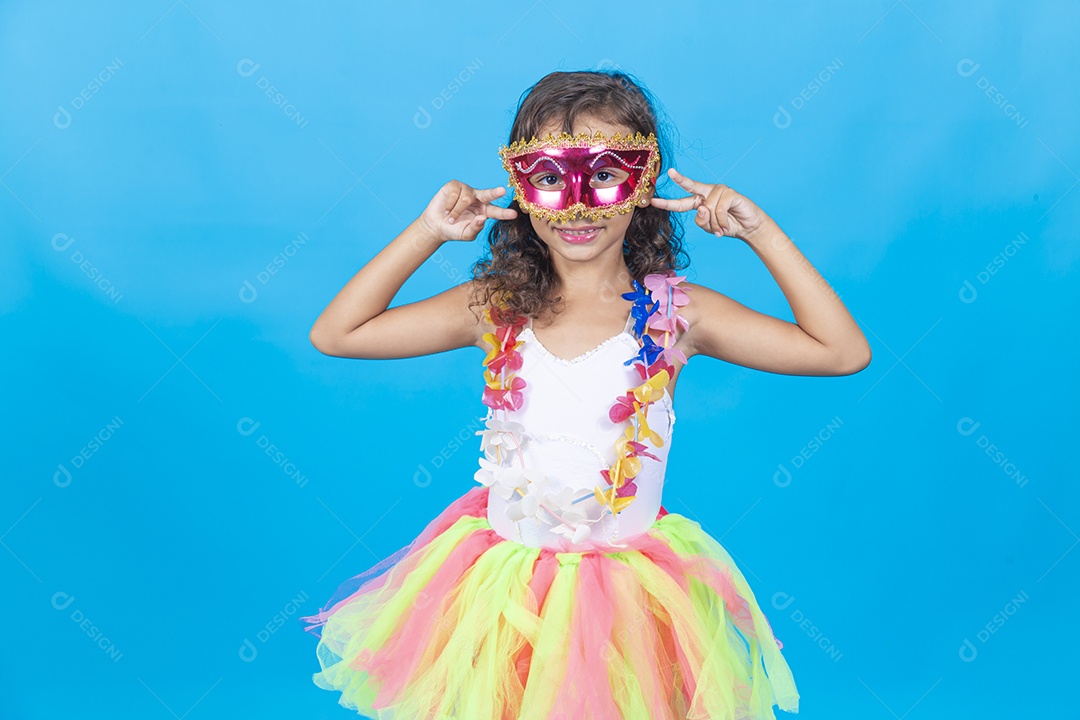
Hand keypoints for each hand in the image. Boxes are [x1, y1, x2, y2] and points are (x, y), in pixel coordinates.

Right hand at [418, 180, 517, 242]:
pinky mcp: (454, 186)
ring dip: (456, 211)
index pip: (496, 212)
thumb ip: (475, 228)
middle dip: (495, 192)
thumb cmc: (454, 230)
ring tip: (450, 218)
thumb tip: (482, 218)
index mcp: (484, 211)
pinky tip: (446, 209)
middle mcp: (478, 198)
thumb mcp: (466, 234)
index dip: (504, 213)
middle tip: (502, 191)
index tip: (514, 214)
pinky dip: (449, 205)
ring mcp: (466, 190)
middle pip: (488, 194)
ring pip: (465, 198)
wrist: (436, 226)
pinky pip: (454, 193)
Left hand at [650, 168, 767, 240]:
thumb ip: (701, 220)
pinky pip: (719, 210)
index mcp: (699, 202)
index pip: (680, 203)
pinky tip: (727, 227)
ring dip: (715, 225)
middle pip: (691, 186)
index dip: (667, 203)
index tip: (652, 201)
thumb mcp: (709, 228)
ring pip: (708, 210)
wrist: (749, 228)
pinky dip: (722, 222)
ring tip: (722, 229)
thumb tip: (702, 207)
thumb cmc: (727, 226)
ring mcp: (719, 191)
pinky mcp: (730, 193)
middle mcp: (707, 193)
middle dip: (680, 179)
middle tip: (671, 172)